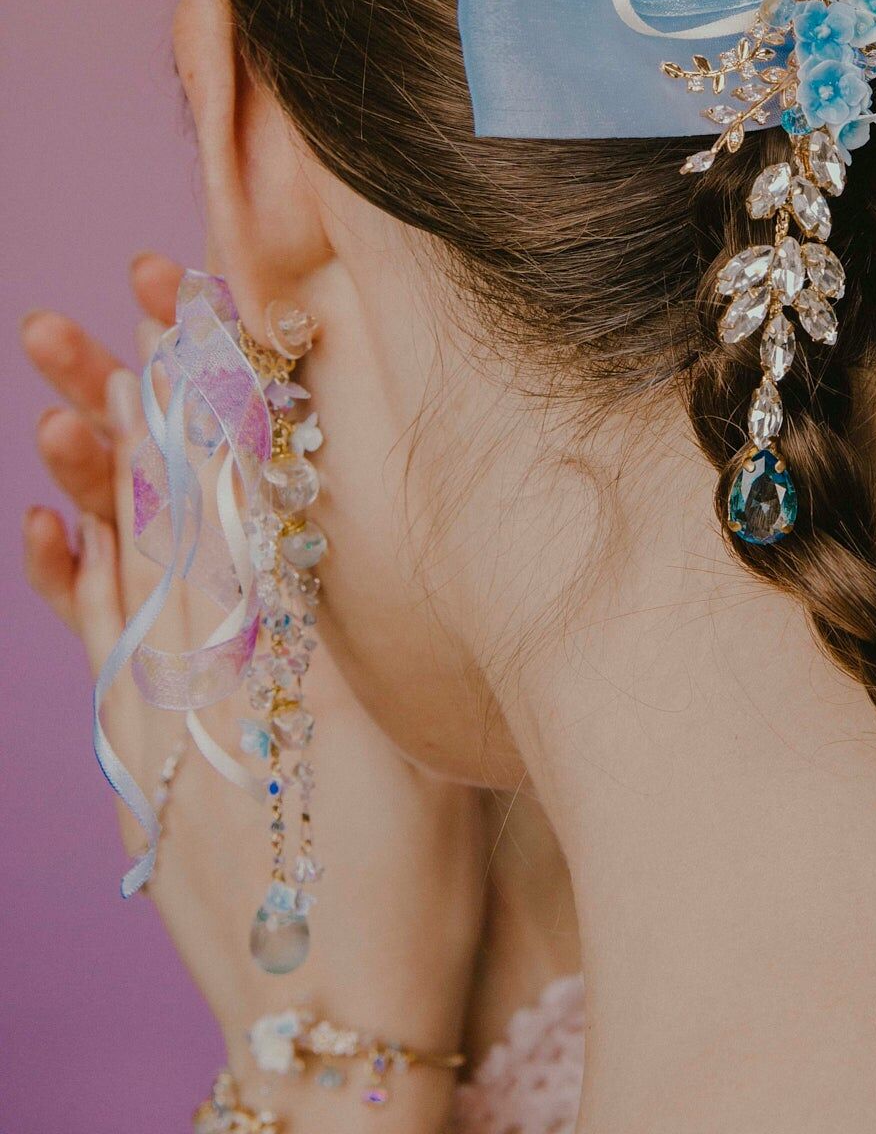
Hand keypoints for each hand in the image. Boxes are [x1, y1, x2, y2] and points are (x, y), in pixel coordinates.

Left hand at [22, 256, 482, 1130]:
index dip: (209, 373)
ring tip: (60, 387)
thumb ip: (333, 603)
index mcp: (266, 633)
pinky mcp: (140, 757)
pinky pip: (88, 645)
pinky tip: (44, 529)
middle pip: (163, 492)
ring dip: (94, 462)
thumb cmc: (394, 879)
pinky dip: (65, 576)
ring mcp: (158, 706)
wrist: (329, 1022)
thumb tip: (295, 482)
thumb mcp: (389, 721)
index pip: (229, 470)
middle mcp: (195, 655)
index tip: (192, 289)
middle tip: (119, 297)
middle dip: (143, 386)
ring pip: (119, 550)